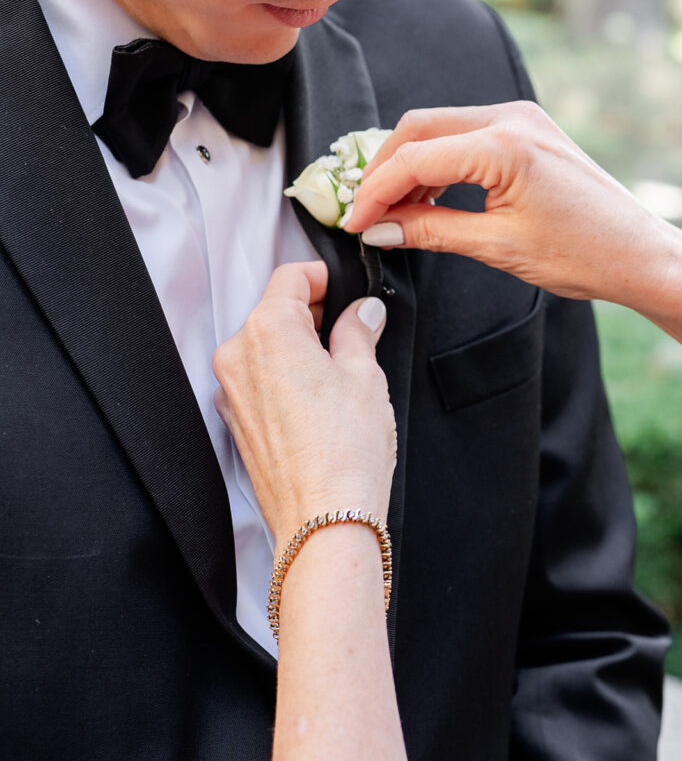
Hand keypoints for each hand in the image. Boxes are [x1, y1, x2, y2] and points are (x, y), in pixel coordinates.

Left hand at [213, 261, 394, 549]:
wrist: (323, 521)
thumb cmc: (345, 452)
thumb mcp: (365, 375)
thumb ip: (358, 331)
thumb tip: (362, 313)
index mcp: (268, 330)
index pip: (290, 277)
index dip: (322, 277)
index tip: (343, 287)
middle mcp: (238, 355)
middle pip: (274, 310)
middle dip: (312, 312)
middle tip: (351, 326)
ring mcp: (231, 390)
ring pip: (265, 345)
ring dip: (297, 345)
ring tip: (338, 368)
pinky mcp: (234, 420)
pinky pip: (257, 379)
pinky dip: (283, 375)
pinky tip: (317, 397)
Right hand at [347, 103, 681, 316]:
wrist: (638, 252)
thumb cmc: (584, 253)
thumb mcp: (498, 246)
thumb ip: (432, 231)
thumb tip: (381, 229)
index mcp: (505, 145)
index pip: (415, 157)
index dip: (375, 191)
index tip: (355, 221)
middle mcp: (511, 118)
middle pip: (418, 128)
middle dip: (383, 169)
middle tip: (364, 211)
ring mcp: (520, 119)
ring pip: (438, 128)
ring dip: (408, 165)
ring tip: (392, 210)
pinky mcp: (525, 129)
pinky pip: (463, 135)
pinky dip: (436, 162)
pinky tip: (426, 197)